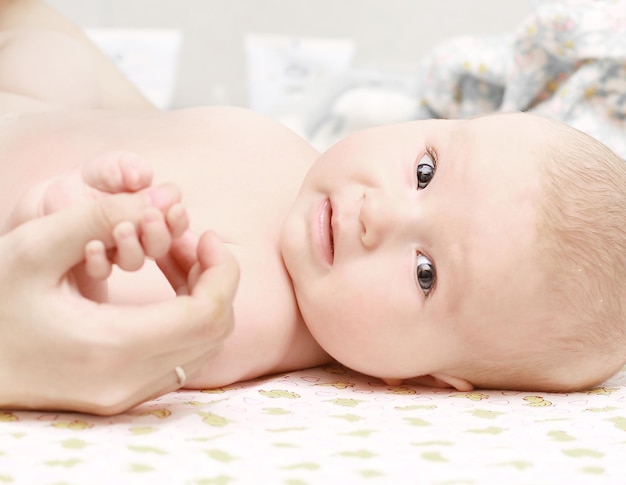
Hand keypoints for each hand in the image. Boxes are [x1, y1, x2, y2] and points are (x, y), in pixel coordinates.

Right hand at [0, 184, 238, 415]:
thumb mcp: (35, 246)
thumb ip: (100, 214)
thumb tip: (165, 197)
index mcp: (112, 345)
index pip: (208, 314)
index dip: (222, 270)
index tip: (205, 235)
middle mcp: (128, 380)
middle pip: (214, 331)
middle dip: (215, 279)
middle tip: (188, 241)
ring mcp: (128, 394)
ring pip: (204, 347)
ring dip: (203, 298)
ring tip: (176, 259)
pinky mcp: (124, 395)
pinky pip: (183, 359)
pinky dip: (187, 321)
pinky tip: (167, 289)